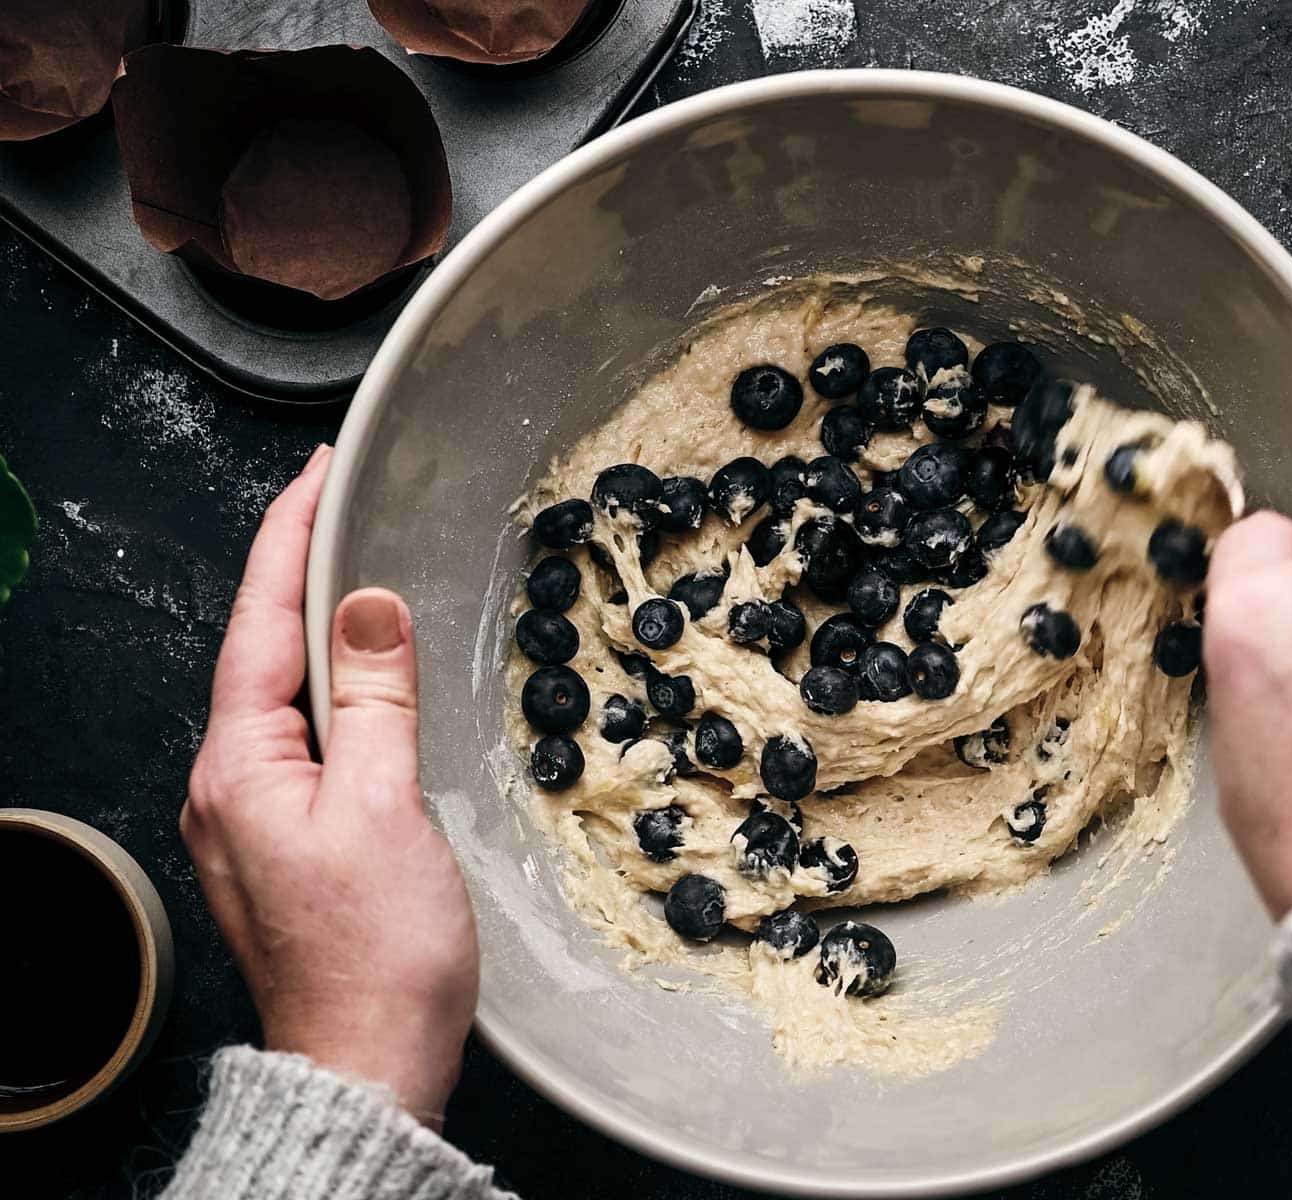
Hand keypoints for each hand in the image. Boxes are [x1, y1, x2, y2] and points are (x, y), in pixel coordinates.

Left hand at [181, 446, 477, 1128]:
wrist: (371, 1062)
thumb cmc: (377, 953)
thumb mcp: (385, 806)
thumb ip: (373, 698)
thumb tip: (366, 604)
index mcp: (239, 767)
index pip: (259, 622)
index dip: (288, 538)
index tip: (317, 474)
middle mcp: (230, 787)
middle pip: (262, 653)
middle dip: (300, 575)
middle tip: (346, 508)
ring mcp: (256, 819)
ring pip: (286, 700)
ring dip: (322, 636)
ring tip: (364, 578)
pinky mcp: (291, 846)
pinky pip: (308, 745)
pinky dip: (339, 699)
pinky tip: (372, 689)